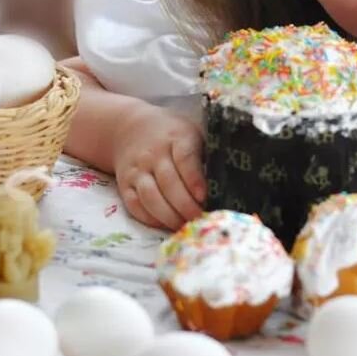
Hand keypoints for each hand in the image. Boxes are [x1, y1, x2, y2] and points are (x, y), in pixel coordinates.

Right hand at [112, 103, 205, 229]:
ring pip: (150, 197)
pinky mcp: (125, 184)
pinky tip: (165, 224)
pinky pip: (135, 205)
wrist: (130, 129)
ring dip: (168, 216)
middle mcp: (154, 154)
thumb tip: (232, 182)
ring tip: (185, 226)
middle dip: (186, 206)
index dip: (194, 179)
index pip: (185, 158)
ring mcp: (137, 170)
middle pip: (168, 183)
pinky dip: (150, 218)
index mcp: (176, 137)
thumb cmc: (172, 136)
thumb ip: (207, 153)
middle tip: (200, 220)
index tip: (204, 197)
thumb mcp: (192, 134)